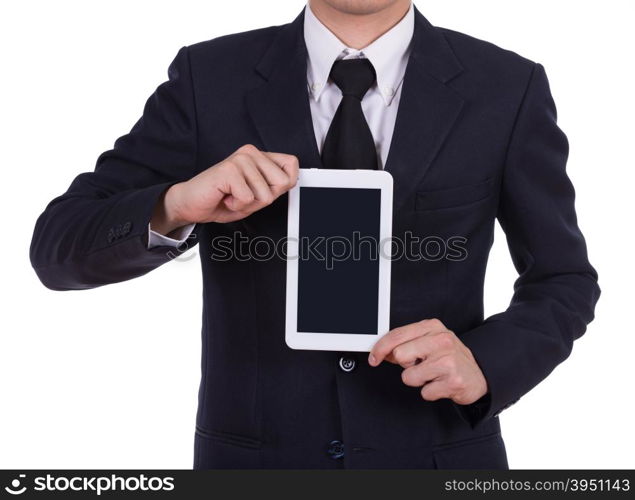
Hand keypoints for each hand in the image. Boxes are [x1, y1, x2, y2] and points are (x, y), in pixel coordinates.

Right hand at [151, 144, 298, 233]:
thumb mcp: (256, 197)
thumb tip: (292, 180)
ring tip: (231, 195)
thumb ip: (274, 188)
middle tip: (243, 194)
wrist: (190, 204)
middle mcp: (251, 153)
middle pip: (282, 183)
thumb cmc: (222, 200)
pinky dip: (236, 205)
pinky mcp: (229, 170)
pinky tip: (225, 196)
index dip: (283, 185)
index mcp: (259, 156)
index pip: (292, 164)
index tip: (262, 190)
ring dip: (248, 204)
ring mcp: (240, 159)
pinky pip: (248, 198)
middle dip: (264, 198)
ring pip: (265, 194)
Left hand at [368, 318, 487, 404]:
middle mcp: (442, 340)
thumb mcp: (429, 342)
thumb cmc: (449, 358)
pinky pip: (424, 392)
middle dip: (406, 364)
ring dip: (418, 380)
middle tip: (421, 365)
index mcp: (432, 327)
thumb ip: (406, 344)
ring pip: (409, 376)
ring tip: (432, 375)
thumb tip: (381, 351)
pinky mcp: (453, 381)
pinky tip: (441, 384)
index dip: (380, 348)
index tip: (374, 358)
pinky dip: (430, 392)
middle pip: (400, 355)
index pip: (397, 335)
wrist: (479, 375)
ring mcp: (448, 360)